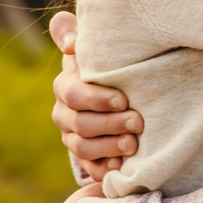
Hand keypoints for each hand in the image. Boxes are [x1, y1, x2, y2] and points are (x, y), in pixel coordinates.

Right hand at [48, 10, 142, 181]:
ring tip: (133, 144)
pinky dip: (105, 168)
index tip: (124, 100)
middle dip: (111, 124)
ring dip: (110, 146)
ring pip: (83, 147)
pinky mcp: (85, 157)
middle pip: (81, 123)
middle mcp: (64, 114)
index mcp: (66, 86)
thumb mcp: (94, 48)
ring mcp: (72, 137)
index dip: (97, 99)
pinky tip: (121, 166)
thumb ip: (74, 34)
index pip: (74, 94)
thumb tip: (70, 42)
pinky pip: (90, 168)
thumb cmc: (107, 64)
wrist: (115, 93)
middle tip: (138, 122)